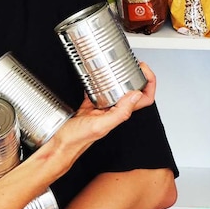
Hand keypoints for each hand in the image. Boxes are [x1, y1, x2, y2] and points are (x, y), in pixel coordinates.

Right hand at [38, 61, 158, 167]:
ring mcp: (103, 108)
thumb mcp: (101, 124)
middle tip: (134, 64)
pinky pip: (98, 90)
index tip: (142, 69)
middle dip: (137, 76)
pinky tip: (94, 75)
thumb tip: (136, 94)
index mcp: (120, 114)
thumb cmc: (78, 139)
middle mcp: (114, 110)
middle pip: (134, 91)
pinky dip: (98, 81)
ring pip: (117, 89)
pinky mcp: (90, 106)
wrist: (60, 144)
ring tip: (119, 66)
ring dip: (119, 77)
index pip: (144, 98)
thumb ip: (120, 112)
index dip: (149, 82)